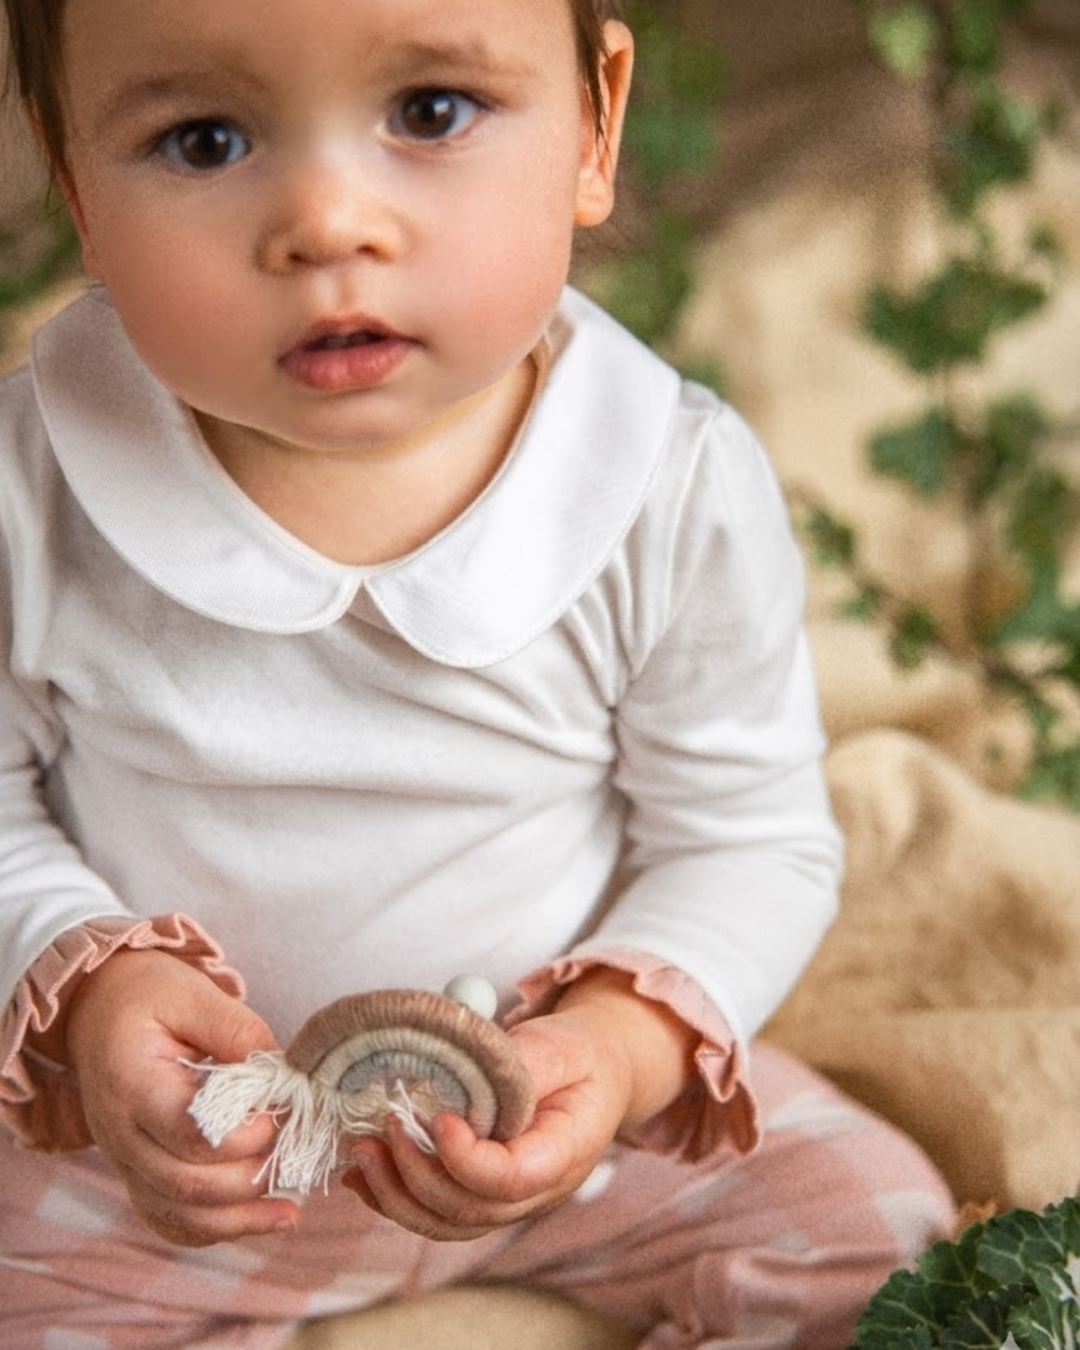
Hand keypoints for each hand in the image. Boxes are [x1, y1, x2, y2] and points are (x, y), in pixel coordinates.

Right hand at [65, 949, 300, 1246]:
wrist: (97, 1009)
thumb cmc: (148, 995)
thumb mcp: (190, 991)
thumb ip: (237, 1030)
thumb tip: (284, 1074)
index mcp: (131, 1084)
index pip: (187, 1131)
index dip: (243, 1134)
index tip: (283, 1113)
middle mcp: (121, 1134)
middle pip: (186, 1183)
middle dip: (250, 1176)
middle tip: (295, 1148)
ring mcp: (125, 1161)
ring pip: (180, 1215)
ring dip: (240, 1219)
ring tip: (290, 1212)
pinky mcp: (138, 1174)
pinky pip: (171, 1221)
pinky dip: (216, 1229)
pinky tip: (260, 1220)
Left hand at [342, 967, 695, 1240]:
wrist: (598, 1073)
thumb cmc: (580, 1055)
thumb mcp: (561, 1044)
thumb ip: (520, 1062)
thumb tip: (466, 1073)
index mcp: (566, 1152)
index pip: (511, 1179)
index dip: (467, 1159)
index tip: (438, 1118)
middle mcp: (538, 1191)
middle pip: (471, 1210)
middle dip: (417, 1174)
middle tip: (385, 1127)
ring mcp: (510, 1201)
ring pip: (448, 1223)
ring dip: (397, 1195)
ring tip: (362, 1153)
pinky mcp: (484, 1195)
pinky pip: (437, 1214)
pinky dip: (395, 1198)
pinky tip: (362, 1175)